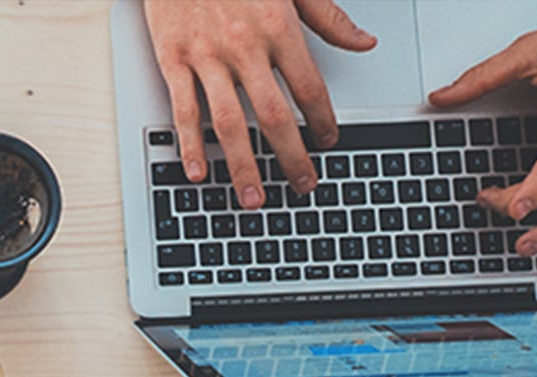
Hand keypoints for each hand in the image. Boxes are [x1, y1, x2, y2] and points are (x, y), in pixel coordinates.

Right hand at [143, 0, 376, 207]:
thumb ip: (328, 16)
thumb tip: (364, 42)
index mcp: (276, 27)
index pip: (310, 89)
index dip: (323, 122)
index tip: (328, 141)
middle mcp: (243, 45)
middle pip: (274, 116)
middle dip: (292, 158)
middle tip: (303, 185)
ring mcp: (206, 54)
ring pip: (229, 123)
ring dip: (243, 167)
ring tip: (254, 199)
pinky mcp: (172, 56)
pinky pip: (183, 107)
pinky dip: (190, 144)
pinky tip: (198, 172)